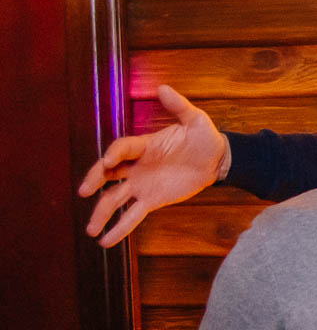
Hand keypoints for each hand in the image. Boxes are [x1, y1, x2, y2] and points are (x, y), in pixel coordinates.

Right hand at [77, 84, 228, 246]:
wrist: (218, 160)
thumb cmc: (205, 137)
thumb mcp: (195, 120)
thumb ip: (178, 107)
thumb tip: (163, 87)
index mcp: (144, 145)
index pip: (122, 149)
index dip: (114, 154)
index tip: (107, 161)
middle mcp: (137, 165)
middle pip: (109, 173)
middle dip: (95, 180)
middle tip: (84, 191)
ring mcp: (142, 184)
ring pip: (115, 199)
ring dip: (102, 213)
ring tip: (90, 230)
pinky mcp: (152, 200)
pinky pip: (133, 215)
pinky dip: (120, 228)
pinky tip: (106, 242)